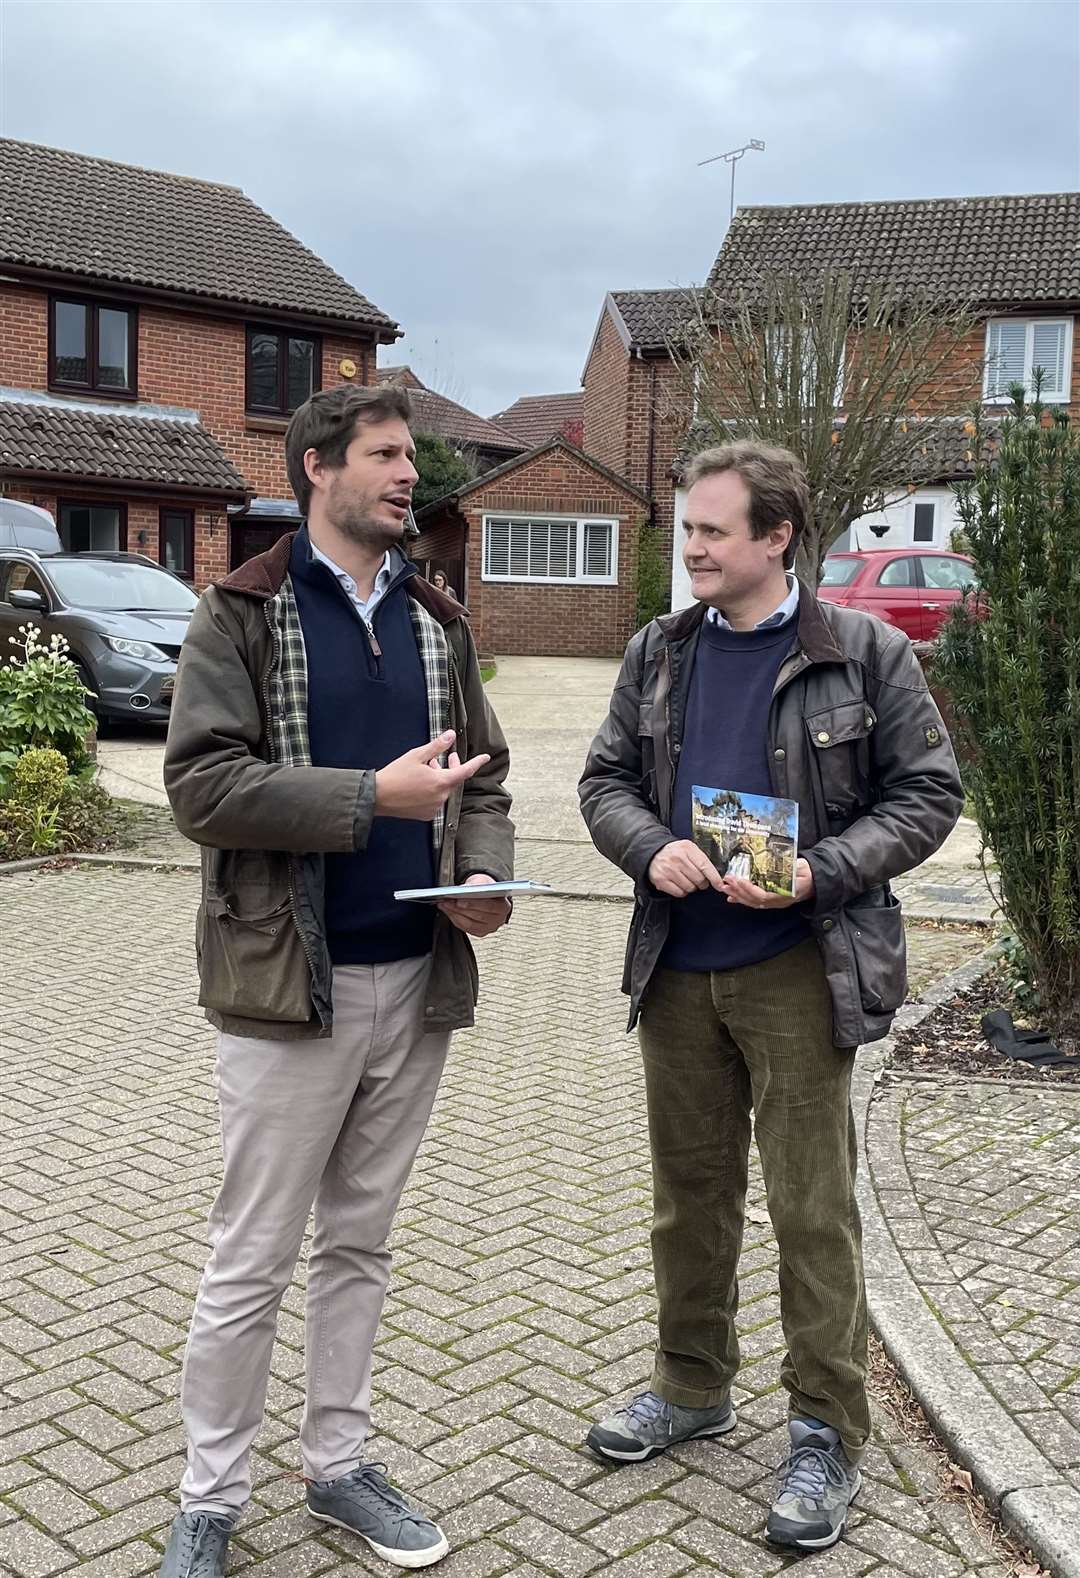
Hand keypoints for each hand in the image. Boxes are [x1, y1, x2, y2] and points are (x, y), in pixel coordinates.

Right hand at [375, 731, 489, 821]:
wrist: (378, 796)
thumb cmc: (396, 775)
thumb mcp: (417, 755)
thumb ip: (436, 746)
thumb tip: (450, 735)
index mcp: (442, 782)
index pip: (466, 771)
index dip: (477, 763)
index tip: (485, 757)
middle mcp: (441, 797)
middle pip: (453, 780)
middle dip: (452, 767)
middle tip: (448, 756)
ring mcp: (434, 808)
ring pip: (444, 790)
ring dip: (440, 778)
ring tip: (428, 768)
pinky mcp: (426, 815)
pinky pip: (436, 800)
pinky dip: (433, 790)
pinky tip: (421, 784)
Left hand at [437, 873, 511, 936]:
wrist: (488, 895)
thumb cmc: (486, 888)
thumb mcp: (484, 881)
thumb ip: (477, 884)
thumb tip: (464, 890)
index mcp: (504, 906)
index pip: (489, 906)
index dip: (473, 904)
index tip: (458, 900)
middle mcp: (499, 920)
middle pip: (477, 916)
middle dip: (460, 908)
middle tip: (446, 901)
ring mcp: (489, 928)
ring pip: (469, 923)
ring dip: (454, 913)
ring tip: (443, 904)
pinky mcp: (480, 932)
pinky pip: (465, 928)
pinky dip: (454, 918)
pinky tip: (447, 910)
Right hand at [648, 839, 723, 897]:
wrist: (653, 853)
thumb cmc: (674, 852)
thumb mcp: (688, 848)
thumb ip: (701, 859)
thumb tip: (716, 875)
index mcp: (687, 849)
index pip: (705, 866)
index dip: (714, 878)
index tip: (720, 885)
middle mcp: (678, 859)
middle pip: (699, 879)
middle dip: (702, 882)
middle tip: (697, 879)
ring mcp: (669, 870)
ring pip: (690, 887)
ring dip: (691, 887)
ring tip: (686, 879)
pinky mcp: (661, 880)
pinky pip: (680, 893)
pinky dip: (682, 891)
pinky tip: (679, 883)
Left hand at [719, 857, 814, 909]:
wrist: (816, 882)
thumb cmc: (809, 873)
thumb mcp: (802, 867)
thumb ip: (791, 867)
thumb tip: (779, 864)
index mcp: (786, 894)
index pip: (765, 895)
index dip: (750, 889)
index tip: (739, 880)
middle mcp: (779, 901)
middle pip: (755, 900)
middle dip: (739, 891)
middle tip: (727, 881)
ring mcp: (775, 902)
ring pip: (753, 903)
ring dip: (737, 896)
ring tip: (725, 888)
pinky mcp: (772, 901)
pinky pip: (755, 902)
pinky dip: (742, 900)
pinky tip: (731, 898)